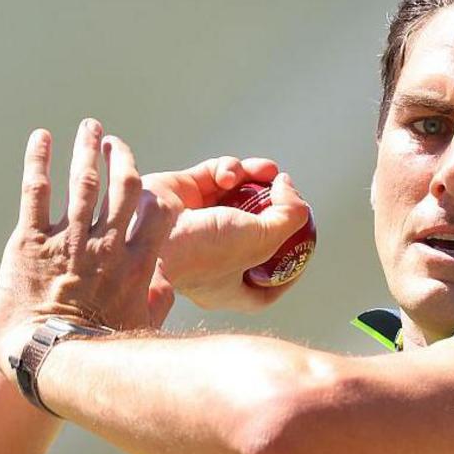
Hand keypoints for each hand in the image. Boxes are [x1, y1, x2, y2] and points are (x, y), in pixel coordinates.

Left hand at [0, 119, 174, 378]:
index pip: (154, 212)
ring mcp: (67, 240)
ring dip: (86, 149)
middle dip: (120, 157)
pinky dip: (38, 161)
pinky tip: (41, 138)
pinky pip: (36, 192)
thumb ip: (158, 301)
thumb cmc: (98, 350)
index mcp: (135, 264)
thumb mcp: (140, 327)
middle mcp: (105, 245)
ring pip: (82, 181)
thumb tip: (167, 286)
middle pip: (121, 186)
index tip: (146, 183)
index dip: (153, 192)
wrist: (49, 357)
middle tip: (112, 141)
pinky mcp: (29, 242)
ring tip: (88, 127)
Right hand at [143, 156, 310, 311]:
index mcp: (228, 285)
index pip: (266, 283)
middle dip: (273, 207)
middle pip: (254, 228)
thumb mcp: (263, 241)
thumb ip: (290, 216)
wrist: (149, 234)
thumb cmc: (205, 251)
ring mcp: (196, 221)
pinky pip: (214, 174)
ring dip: (255, 177)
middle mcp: (211, 255)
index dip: (289, 267)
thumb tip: (290, 189)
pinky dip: (227, 168)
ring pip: (237, 194)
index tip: (304, 249)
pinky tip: (228, 174)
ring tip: (266, 171)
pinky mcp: (182, 191)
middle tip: (285, 191)